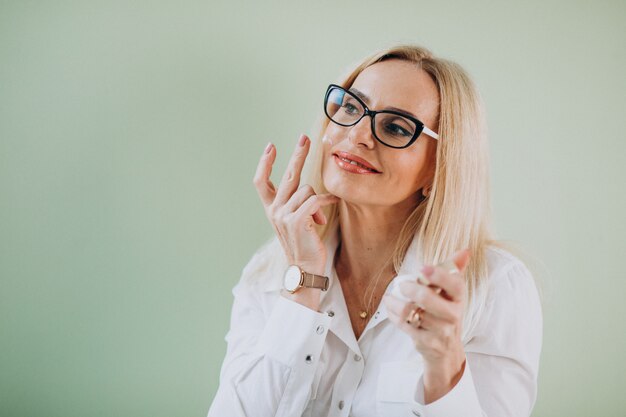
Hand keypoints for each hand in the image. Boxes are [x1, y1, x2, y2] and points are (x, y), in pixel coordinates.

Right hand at [253, 134, 339, 307]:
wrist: (304, 269)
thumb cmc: (304, 244)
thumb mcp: (296, 221)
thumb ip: (299, 204)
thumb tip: (312, 191)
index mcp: (271, 209)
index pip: (261, 182)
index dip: (265, 163)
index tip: (270, 146)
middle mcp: (274, 210)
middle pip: (286, 175)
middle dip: (298, 154)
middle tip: (305, 137)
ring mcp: (283, 215)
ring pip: (307, 190)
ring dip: (318, 201)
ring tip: (319, 218)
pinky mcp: (297, 220)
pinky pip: (315, 200)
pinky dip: (326, 202)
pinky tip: (331, 206)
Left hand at [383, 249, 470, 402]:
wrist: (446, 351)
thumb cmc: (446, 314)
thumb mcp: (453, 295)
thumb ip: (455, 271)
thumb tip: (465, 250)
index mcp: (459, 299)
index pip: (455, 285)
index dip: (439, 275)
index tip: (423, 267)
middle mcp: (453, 315)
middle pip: (429, 299)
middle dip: (411, 289)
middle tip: (402, 285)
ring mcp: (439, 331)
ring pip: (412, 312)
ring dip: (396, 303)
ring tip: (390, 298)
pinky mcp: (425, 342)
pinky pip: (404, 325)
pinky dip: (393, 314)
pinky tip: (390, 308)